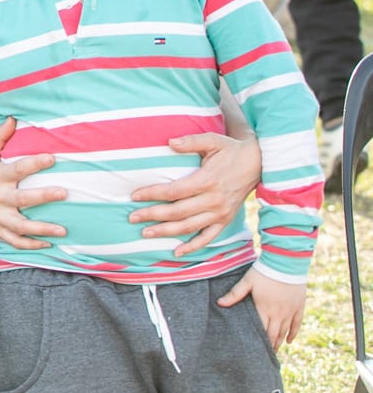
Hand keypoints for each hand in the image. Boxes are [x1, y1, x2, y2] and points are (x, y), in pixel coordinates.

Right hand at [0, 118, 67, 247]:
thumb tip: (13, 118)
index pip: (17, 169)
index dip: (34, 163)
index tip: (52, 158)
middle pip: (22, 199)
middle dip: (43, 197)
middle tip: (63, 193)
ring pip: (21, 226)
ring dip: (42, 229)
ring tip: (62, 230)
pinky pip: (15, 241)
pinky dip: (31, 244)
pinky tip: (48, 244)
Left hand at [129, 132, 260, 254]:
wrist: (260, 164)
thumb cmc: (231, 151)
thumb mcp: (213, 141)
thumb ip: (191, 141)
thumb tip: (170, 142)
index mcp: (207, 181)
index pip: (174, 191)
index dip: (153, 194)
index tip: (135, 196)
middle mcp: (214, 200)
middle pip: (178, 212)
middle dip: (153, 216)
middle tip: (133, 218)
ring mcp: (221, 213)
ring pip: (189, 226)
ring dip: (166, 232)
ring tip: (146, 233)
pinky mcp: (226, 220)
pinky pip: (209, 237)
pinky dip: (194, 246)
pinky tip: (177, 252)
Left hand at [219, 268, 303, 348]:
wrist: (286, 262)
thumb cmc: (264, 271)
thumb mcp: (247, 282)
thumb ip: (234, 294)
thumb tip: (219, 303)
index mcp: (264, 308)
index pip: (261, 330)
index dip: (258, 341)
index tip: (254, 351)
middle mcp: (278, 313)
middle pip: (274, 334)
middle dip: (269, 346)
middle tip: (264, 356)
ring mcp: (290, 311)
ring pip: (285, 331)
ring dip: (279, 342)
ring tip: (274, 351)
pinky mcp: (299, 307)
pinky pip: (297, 324)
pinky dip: (293, 334)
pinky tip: (289, 341)